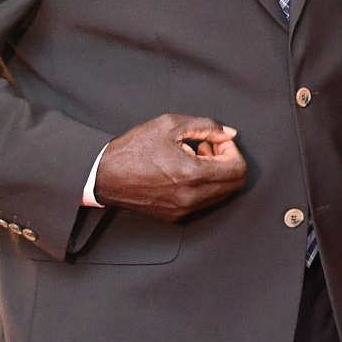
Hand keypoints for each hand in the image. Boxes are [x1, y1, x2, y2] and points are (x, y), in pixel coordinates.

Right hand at [95, 114, 247, 222]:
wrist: (103, 175)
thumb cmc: (134, 148)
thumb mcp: (170, 125)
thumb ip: (206, 126)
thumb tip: (229, 134)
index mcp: (192, 175)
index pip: (238, 169)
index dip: (232, 151)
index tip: (218, 141)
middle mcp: (191, 197)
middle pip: (235, 184)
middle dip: (228, 162)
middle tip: (208, 148)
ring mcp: (183, 210)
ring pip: (221, 194)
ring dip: (217, 174)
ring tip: (195, 156)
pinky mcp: (175, 216)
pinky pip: (204, 202)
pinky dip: (204, 185)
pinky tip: (185, 170)